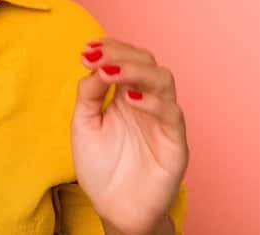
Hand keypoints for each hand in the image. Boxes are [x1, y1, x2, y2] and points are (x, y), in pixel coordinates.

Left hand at [70, 38, 187, 234]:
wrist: (114, 210)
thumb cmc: (101, 167)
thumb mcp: (84, 125)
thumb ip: (88, 94)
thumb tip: (93, 64)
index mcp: (125, 94)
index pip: (126, 59)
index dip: (110, 48)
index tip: (86, 49)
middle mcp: (147, 102)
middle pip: (146, 62)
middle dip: (120, 54)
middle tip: (95, 57)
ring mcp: (163, 120)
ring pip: (163, 80)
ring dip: (136, 71)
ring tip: (110, 72)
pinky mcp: (175, 142)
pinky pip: (172, 114)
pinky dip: (152, 102)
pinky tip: (130, 99)